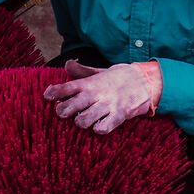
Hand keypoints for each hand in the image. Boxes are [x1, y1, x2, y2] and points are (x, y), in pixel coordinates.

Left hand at [44, 59, 159, 134]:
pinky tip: (99, 125)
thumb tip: (67, 65)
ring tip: (83, 119)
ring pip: (83, 121)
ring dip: (80, 122)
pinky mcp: (119, 115)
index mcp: (90, 83)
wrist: (146, 80)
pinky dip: (98, 129)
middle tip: (64, 112)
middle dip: (62, 112)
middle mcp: (96, 94)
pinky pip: (102, 128)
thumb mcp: (100, 72)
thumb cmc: (120, 77)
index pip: (65, 88)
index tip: (47, 96)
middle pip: (69, 107)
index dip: (53, 92)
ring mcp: (107, 105)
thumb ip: (82, 71)